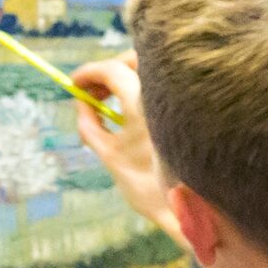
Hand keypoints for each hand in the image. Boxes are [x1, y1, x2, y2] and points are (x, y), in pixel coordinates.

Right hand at [70, 52, 181, 244]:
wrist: (187, 208)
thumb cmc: (148, 186)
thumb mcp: (109, 156)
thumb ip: (90, 124)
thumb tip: (82, 102)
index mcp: (142, 103)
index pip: (112, 70)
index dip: (89, 73)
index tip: (74, 83)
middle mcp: (166, 94)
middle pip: (135, 59)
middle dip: (110, 69)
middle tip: (94, 90)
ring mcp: (182, 101)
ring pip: (153, 70)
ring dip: (128, 78)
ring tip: (111, 102)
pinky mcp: (192, 111)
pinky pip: (166, 86)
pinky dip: (145, 90)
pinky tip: (133, 112)